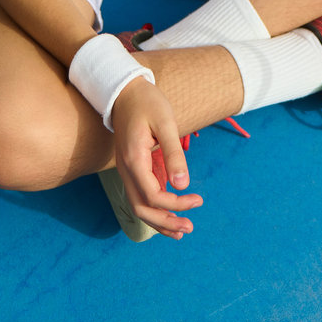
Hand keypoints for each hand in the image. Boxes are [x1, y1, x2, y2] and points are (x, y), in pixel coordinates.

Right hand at [109, 77, 202, 238]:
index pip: (153, 195)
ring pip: (138, 206)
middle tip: (189, 228)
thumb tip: (183, 185)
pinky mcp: (131, 168)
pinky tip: (168, 214)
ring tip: (181, 230)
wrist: (124, 91)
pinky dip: (153, 209)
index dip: (176, 203)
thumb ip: (174, 154)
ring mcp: (126, 170)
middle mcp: (126, 170)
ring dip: (159, 221)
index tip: (197, 199)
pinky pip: (139, 195)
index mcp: (134, 160)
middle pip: (142, 208)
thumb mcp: (165, 123)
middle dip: (165, 222)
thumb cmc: (147, 103)